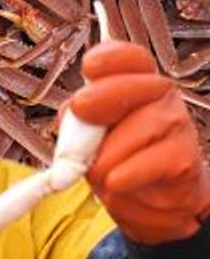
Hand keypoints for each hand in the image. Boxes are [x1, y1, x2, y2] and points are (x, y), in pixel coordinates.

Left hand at [69, 41, 209, 243]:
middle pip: (130, 87)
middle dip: (99, 102)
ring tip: (102, 172)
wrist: (153, 200)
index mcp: (135, 83)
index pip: (129, 58)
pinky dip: (122, 178)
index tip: (89, 67)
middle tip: (81, 117)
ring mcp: (177, 125)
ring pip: (131, 133)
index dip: (110, 58)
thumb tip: (74, 110)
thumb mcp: (86, 136)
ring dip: (103, 159)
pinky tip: (117, 183)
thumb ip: (75, 120)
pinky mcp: (184, 159)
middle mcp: (160, 97)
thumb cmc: (116, 160)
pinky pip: (144, 165)